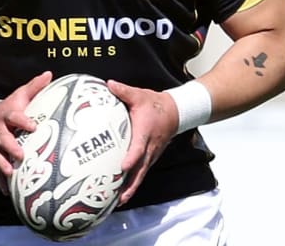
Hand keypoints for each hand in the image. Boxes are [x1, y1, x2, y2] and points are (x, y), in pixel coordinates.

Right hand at [0, 70, 52, 191]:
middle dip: (10, 147)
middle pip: (3, 139)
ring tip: (11, 173)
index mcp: (6, 115)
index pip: (14, 116)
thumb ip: (34, 87)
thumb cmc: (6, 108)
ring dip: (3, 164)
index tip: (33, 125)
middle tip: (21, 155)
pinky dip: (0, 180)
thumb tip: (49, 74)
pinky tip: (7, 190)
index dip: (23, 121)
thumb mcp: (19, 95)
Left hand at [107, 80, 178, 204]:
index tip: (122, 167)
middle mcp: (150, 148)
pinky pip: (141, 173)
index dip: (131, 157)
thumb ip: (123, 91)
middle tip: (119, 197)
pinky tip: (122, 193)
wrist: (176, 112)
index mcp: (145, 132)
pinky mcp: (150, 158)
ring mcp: (151, 155)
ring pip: (141, 174)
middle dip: (130, 184)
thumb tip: (108, 84)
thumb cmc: (155, 104)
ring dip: (131, 188)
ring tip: (118, 201)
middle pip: (140, 169)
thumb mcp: (139, 95)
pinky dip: (133, 184)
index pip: (139, 147)